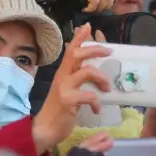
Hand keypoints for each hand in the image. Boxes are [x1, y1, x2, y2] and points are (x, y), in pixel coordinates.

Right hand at [32, 24, 112, 154]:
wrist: (45, 129)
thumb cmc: (61, 109)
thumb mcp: (71, 89)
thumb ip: (81, 76)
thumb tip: (95, 64)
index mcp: (64, 72)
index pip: (71, 49)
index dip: (80, 37)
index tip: (89, 26)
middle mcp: (62, 76)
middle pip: (77, 54)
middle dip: (95, 49)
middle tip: (109, 52)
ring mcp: (64, 87)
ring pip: (87, 71)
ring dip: (102, 78)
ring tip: (107, 88)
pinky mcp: (67, 100)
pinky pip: (88, 95)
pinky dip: (96, 102)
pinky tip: (96, 109)